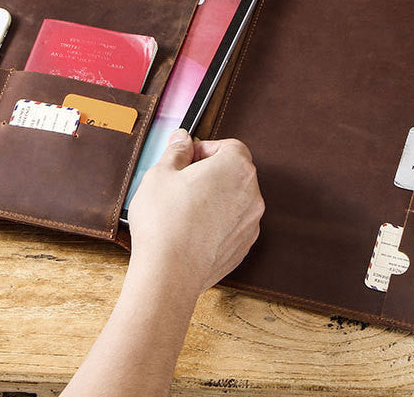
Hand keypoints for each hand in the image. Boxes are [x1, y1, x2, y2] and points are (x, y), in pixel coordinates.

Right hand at [127, 129, 263, 301]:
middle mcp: (251, 194)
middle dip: (211, 172)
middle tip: (182, 182)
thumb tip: (182, 139)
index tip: (188, 158)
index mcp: (236, 168)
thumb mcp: (161, 174)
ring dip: (215, 198)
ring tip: (184, 208)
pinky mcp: (243, 247)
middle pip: (235, 172)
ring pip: (234, 199)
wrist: (169, 273)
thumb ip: (176, 151)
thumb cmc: (165, 222)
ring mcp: (250, 223)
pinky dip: (217, 222)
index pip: (231, 146)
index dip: (207, 148)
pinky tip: (191, 229)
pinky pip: (232, 224)